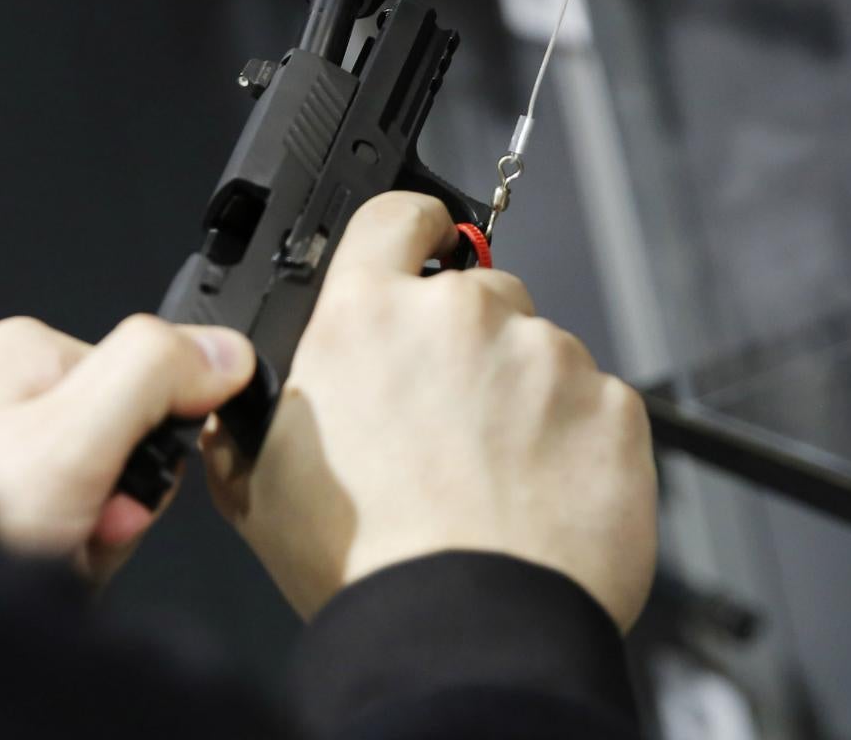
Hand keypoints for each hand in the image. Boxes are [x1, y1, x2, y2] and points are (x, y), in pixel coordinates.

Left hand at [0, 314, 254, 582]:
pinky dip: (49, 561)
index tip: (123, 493)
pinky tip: (23, 573)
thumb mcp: (73, 439)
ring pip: (86, 497)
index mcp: (26, 350)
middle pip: (118, 446)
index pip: (147, 385)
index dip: (151, 455)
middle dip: (112, 509)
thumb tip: (223, 349)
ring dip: (83, 544)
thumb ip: (150, 379)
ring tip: (43, 561)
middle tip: (76, 537)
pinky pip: (46, 530)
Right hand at [206, 192, 656, 629]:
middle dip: (464, 343)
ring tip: (493, 475)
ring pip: (538, 350)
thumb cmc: (362, 565)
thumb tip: (236, 406)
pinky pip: (595, 404)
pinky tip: (540, 494)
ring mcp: (546, 356)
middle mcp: (459, 314)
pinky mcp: (614, 406)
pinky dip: (575, 440)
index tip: (421, 246)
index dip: (410, 227)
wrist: (464, 636)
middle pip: (474, 292)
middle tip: (446, 421)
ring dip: (521, 394)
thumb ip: (249, 417)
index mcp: (365, 316)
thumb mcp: (258, 482)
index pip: (394, 214)